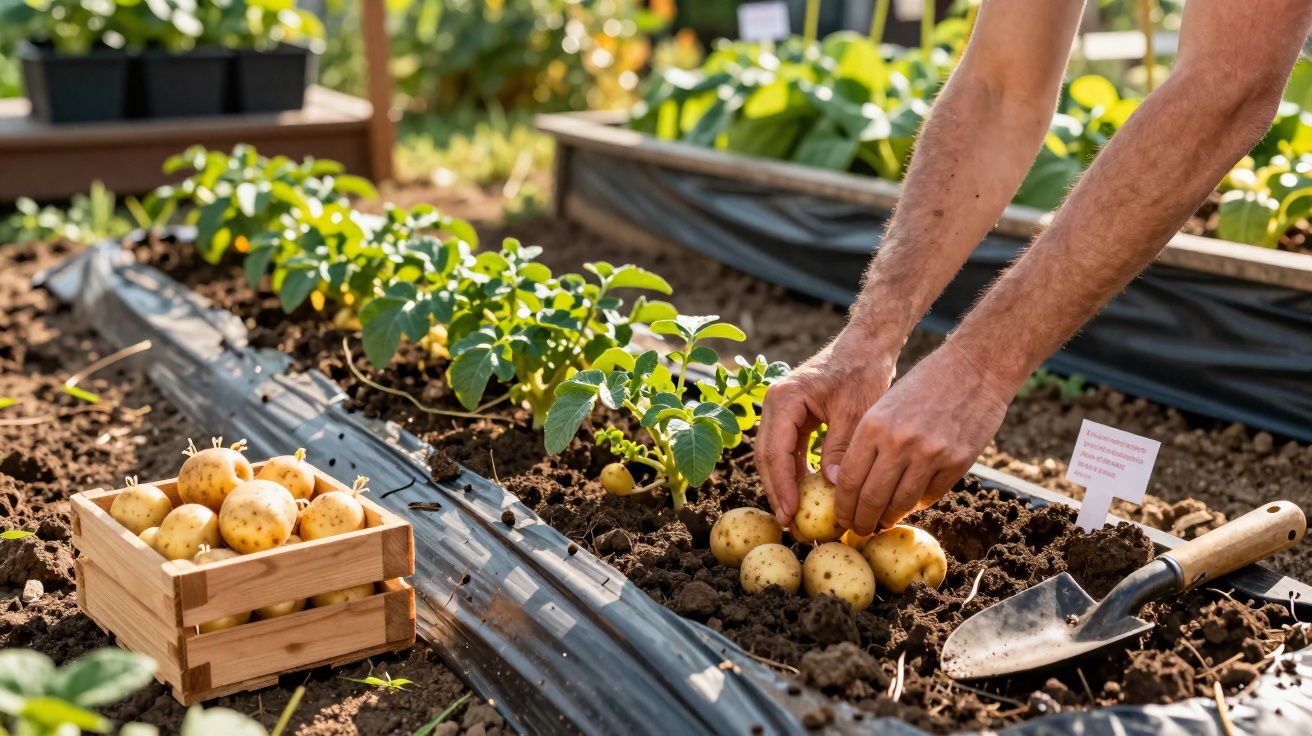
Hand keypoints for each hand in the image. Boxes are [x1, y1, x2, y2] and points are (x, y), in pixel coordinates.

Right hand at [757, 326, 897, 525]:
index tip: (790, 514)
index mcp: (784, 399)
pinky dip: (794, 471)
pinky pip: (787, 449)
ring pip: (774, 454)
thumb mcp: (855, 410)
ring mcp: (781, 409)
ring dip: (783, 484)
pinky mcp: (793, 415)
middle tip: (789, 524)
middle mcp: (775, 403)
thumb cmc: (863, 370)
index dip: (781, 487)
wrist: (867, 345)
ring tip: (794, 515)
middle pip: (767, 456)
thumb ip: (839, 446)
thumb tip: (832, 485)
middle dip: (777, 491)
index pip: (775, 451)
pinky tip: (805, 494)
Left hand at [833, 340, 1012, 533]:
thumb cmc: (923, 384)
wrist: (974, 367)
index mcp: (873, 426)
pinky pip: (930, 495)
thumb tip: (854, 488)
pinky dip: (917, 504)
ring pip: (900, 504)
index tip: (841, 517)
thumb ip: (868, 444)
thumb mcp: (884, 406)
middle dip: (861, 521)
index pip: (848, 480)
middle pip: (871, 499)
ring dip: (888, 518)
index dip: (843, 506)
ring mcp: (930, 454)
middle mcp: (898, 443)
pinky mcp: (957, 462)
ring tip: (882, 522)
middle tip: (859, 530)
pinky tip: (910, 504)